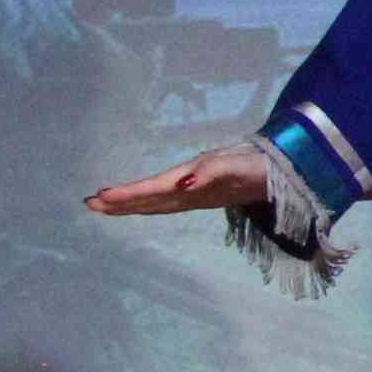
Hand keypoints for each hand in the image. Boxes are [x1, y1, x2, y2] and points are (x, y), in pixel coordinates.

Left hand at [88, 147, 270, 220]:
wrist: (282, 175)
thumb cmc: (256, 167)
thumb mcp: (234, 166)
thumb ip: (209, 174)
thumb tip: (182, 184)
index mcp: (191, 186)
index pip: (151, 191)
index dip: (126, 195)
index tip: (100, 198)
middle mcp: (188, 194)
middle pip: (147, 202)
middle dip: (119, 204)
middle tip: (89, 204)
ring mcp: (194, 196)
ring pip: (154, 203)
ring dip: (129, 205)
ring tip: (103, 204)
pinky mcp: (200, 194)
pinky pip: (165, 200)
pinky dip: (148, 201)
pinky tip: (141, 202)